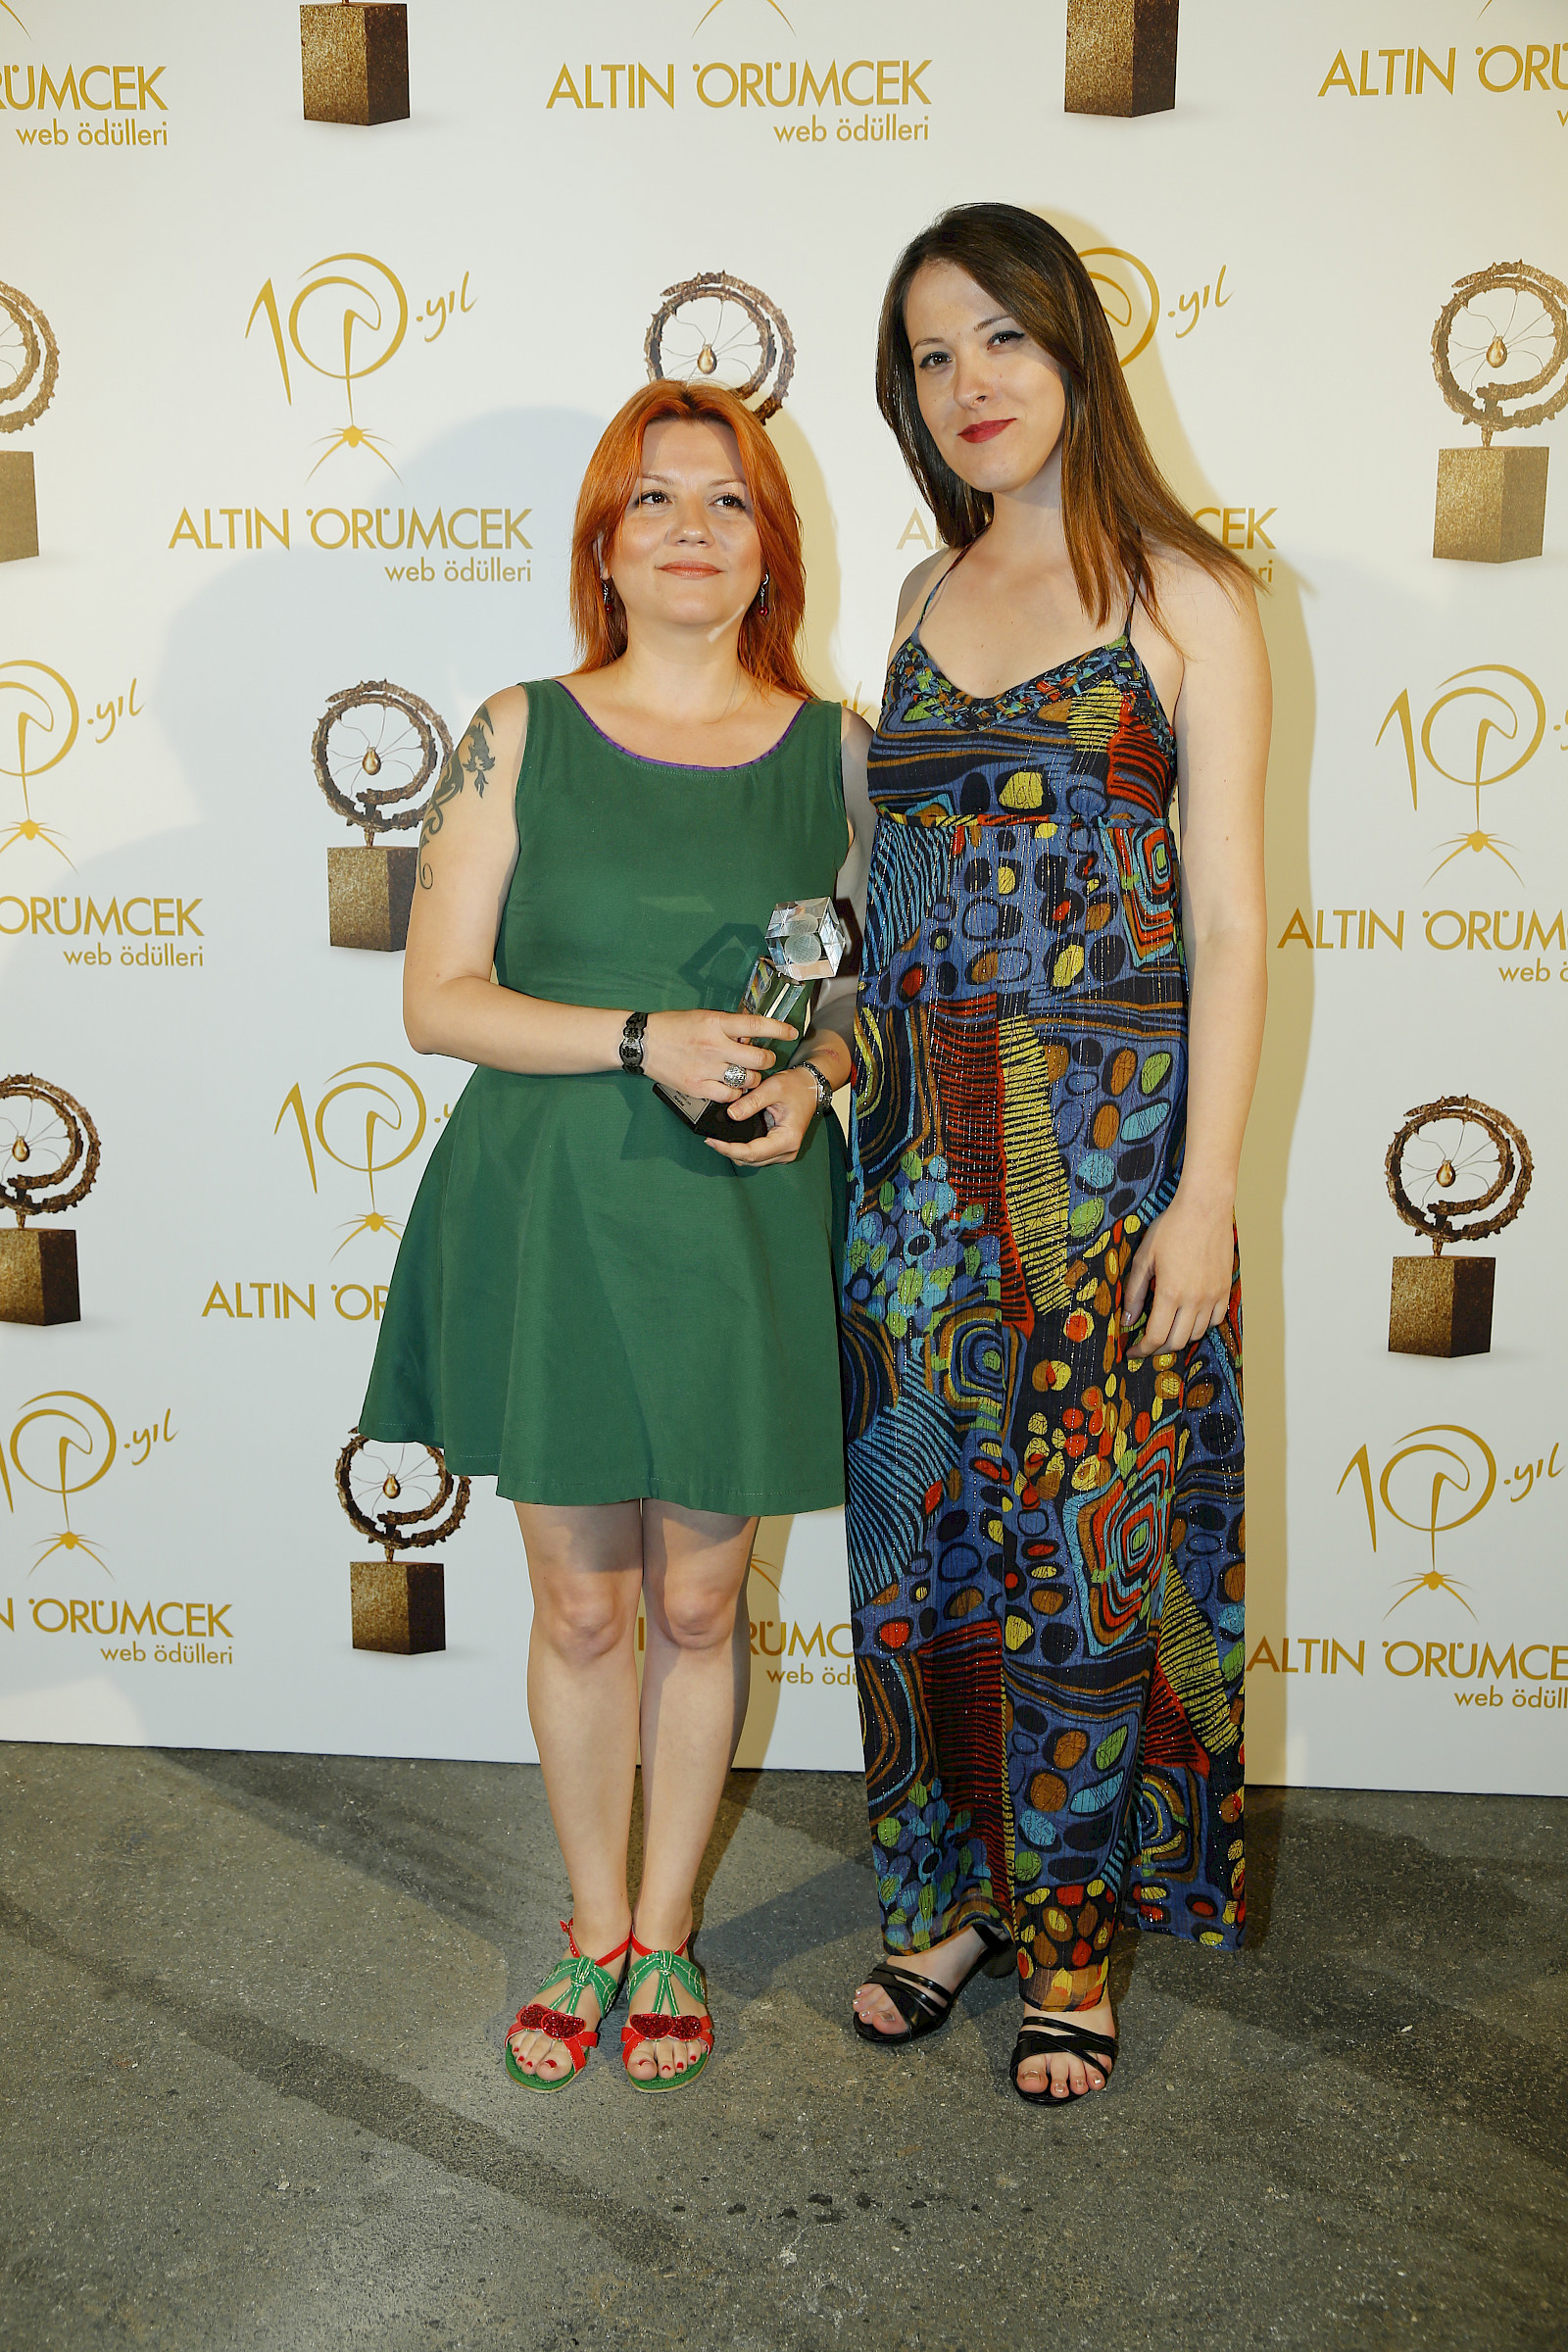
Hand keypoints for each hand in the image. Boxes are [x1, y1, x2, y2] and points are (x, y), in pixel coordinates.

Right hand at [638, 1009, 797, 1100]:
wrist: (643, 1042)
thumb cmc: (674, 1027)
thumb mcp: (704, 1017)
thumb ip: (728, 1026)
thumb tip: (752, 1035)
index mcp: (716, 1023)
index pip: (756, 1025)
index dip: (779, 1029)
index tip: (792, 1033)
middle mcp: (714, 1046)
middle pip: (758, 1058)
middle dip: (767, 1060)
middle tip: (763, 1060)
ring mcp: (706, 1068)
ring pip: (747, 1080)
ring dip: (753, 1079)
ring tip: (746, 1075)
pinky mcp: (697, 1087)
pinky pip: (729, 1095)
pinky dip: (735, 1093)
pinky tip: (731, 1087)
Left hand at [706, 1063, 823, 1166]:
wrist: (810, 1087)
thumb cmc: (796, 1087)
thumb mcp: (773, 1088)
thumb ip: (751, 1102)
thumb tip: (731, 1114)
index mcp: (788, 1139)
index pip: (752, 1152)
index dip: (729, 1149)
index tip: (712, 1141)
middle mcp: (787, 1151)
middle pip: (750, 1160)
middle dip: (729, 1151)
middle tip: (710, 1138)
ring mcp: (783, 1153)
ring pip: (751, 1160)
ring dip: (734, 1151)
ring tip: (718, 1138)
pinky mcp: (778, 1150)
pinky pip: (756, 1155)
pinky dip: (742, 1149)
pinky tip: (731, 1139)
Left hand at [1122, 1188, 1233, 1358]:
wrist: (1205, 1208)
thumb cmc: (1172, 1228)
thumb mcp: (1144, 1258)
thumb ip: (1135, 1292)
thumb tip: (1127, 1320)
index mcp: (1171, 1293)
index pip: (1156, 1337)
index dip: (1142, 1350)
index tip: (1132, 1352)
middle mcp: (1195, 1300)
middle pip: (1177, 1341)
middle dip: (1158, 1348)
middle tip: (1146, 1343)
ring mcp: (1214, 1296)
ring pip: (1197, 1333)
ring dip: (1179, 1337)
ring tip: (1167, 1328)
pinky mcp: (1226, 1289)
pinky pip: (1215, 1320)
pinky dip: (1200, 1325)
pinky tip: (1189, 1317)